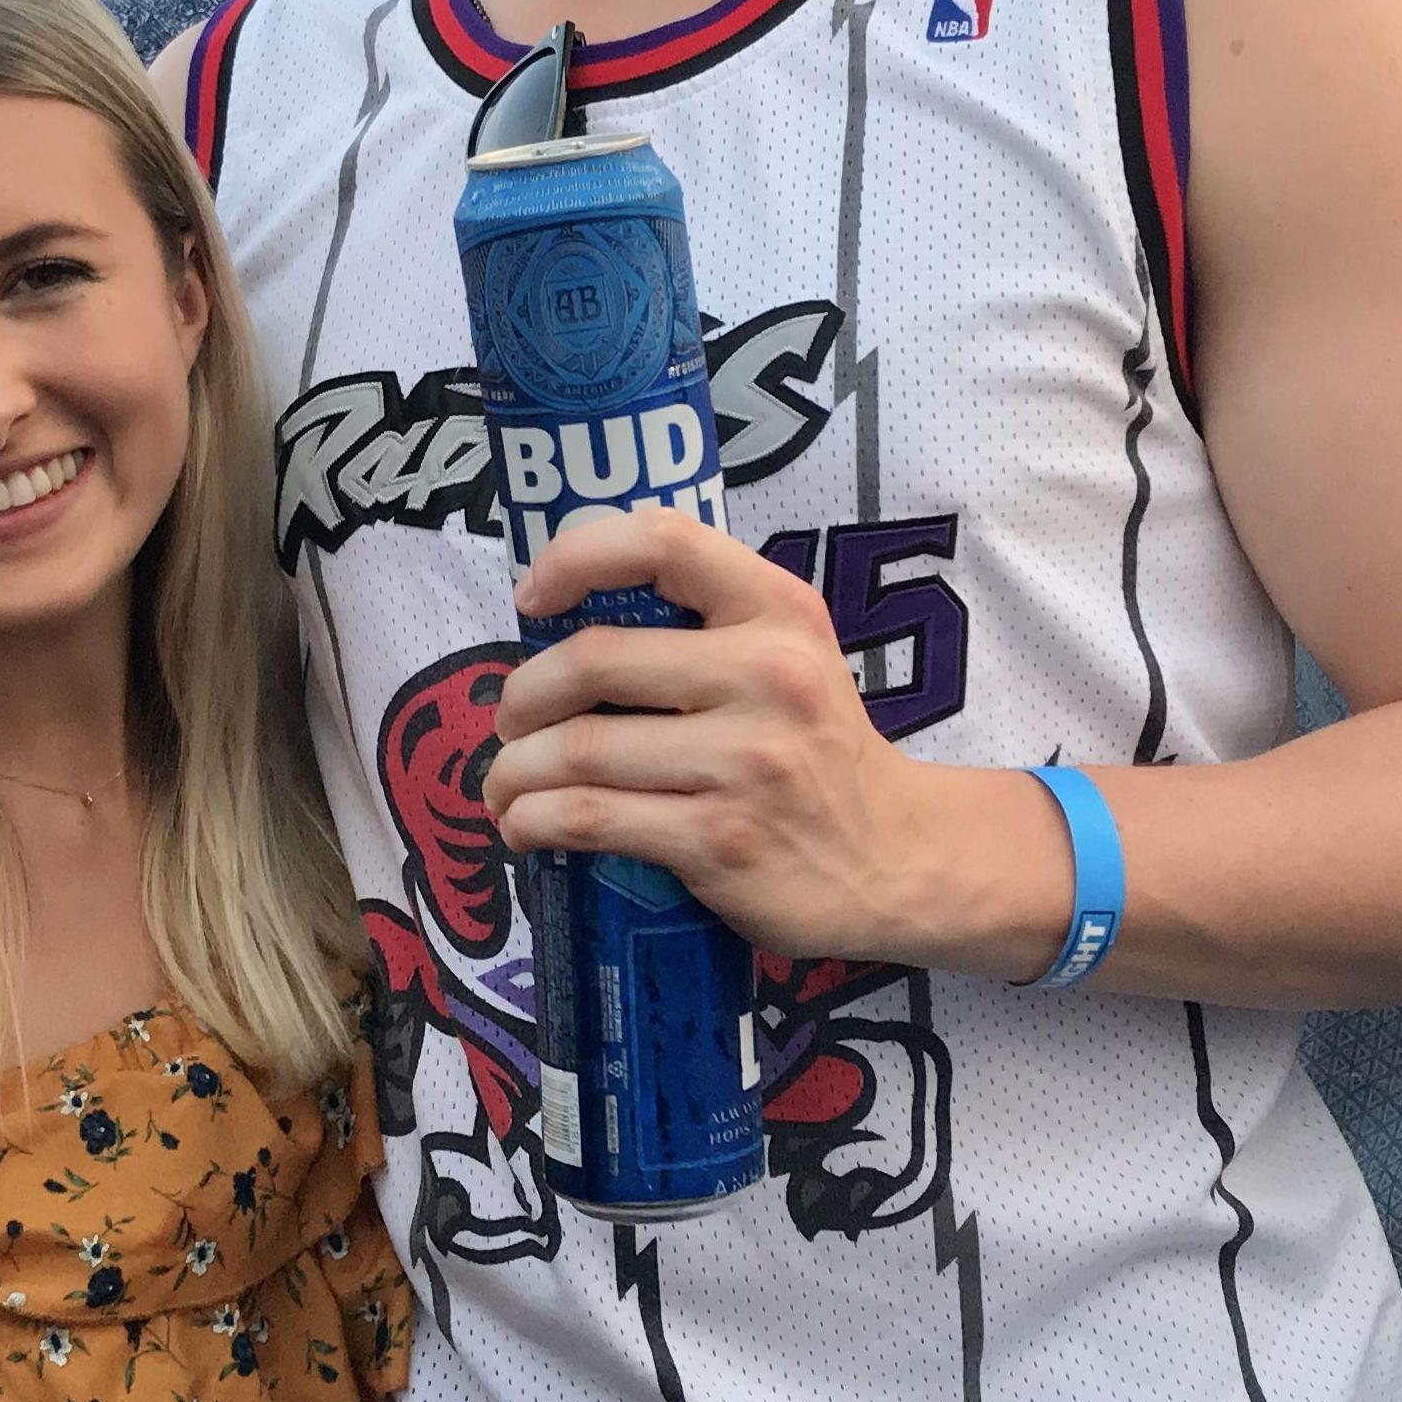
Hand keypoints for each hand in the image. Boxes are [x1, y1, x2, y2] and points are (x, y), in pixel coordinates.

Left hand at [482, 508, 1060, 968]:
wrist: (896, 859)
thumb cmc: (817, 749)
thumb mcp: (790, 654)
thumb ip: (705, 620)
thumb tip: (564, 612)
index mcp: (778, 610)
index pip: (661, 542)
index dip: (574, 557)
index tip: (531, 599)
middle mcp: (765, 674)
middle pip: (592, 661)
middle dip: (521, 696)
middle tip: (511, 721)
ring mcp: (744, 762)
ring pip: (577, 750)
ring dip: (513, 770)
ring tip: (505, 784)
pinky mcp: (719, 840)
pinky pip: (590, 818)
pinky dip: (533, 821)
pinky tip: (525, 826)